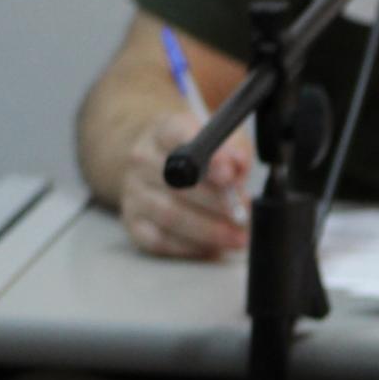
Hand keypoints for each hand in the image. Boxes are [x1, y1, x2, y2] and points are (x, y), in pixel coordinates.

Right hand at [118, 111, 252, 258]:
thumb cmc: (196, 154)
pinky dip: (190, 247)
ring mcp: (134, 192)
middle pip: (178, 183)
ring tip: (238, 236)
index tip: (230, 175)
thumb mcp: (220, 139)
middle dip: (217, 203)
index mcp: (164, 131)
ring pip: (170, 215)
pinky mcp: (133, 222)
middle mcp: (143, 160)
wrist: (155, 164)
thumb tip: (237, 166)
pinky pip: (160, 240)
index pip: (180, 137)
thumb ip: (234, 151)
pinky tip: (213, 248)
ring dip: (208, 230)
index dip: (207, 158)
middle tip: (245, 214)